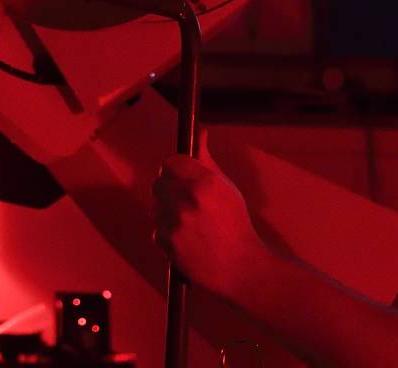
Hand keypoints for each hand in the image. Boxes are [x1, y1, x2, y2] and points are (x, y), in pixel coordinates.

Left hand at [152, 155, 269, 299]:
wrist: (240, 266)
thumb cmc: (235, 223)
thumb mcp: (226, 187)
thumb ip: (206, 160)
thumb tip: (200, 131)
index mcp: (204, 182)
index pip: (171, 162)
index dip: (175, 168)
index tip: (181, 175)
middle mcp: (187, 200)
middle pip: (159, 183)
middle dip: (169, 189)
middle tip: (184, 200)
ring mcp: (175, 222)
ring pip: (156, 207)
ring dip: (167, 212)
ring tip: (190, 223)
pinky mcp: (167, 243)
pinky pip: (157, 229)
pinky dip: (167, 233)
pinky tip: (187, 239)